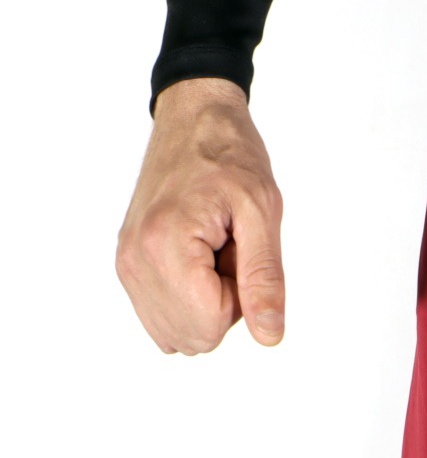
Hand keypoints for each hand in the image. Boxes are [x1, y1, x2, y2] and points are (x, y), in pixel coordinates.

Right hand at [116, 78, 285, 353]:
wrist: (193, 121)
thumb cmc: (230, 157)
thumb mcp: (263, 214)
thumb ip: (265, 280)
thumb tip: (269, 336)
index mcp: (166, 248)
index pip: (209, 327)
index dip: (240, 299)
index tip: (238, 250)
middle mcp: (135, 261)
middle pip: (194, 336)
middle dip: (224, 303)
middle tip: (227, 248)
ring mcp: (126, 265)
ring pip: (179, 332)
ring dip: (207, 300)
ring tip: (213, 248)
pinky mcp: (128, 265)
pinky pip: (164, 318)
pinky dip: (189, 298)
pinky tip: (197, 257)